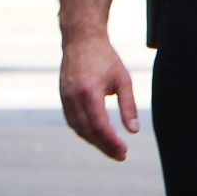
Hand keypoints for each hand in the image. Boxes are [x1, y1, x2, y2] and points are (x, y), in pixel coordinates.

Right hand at [60, 31, 137, 160]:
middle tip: (121, 156)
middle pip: (88, 131)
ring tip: (111, 149)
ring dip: (94, 142)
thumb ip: (128, 106)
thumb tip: (133, 131)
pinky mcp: (63, 98)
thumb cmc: (105, 58)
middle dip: (104, 146)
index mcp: (90, 92)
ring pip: (78, 129)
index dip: (111, 142)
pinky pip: (72, 121)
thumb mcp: (123, 80)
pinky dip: (84, 132)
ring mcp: (65, 98)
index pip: (99, 125)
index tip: (124, 151)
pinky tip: (97, 135)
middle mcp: (74, 97)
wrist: (80, 40)